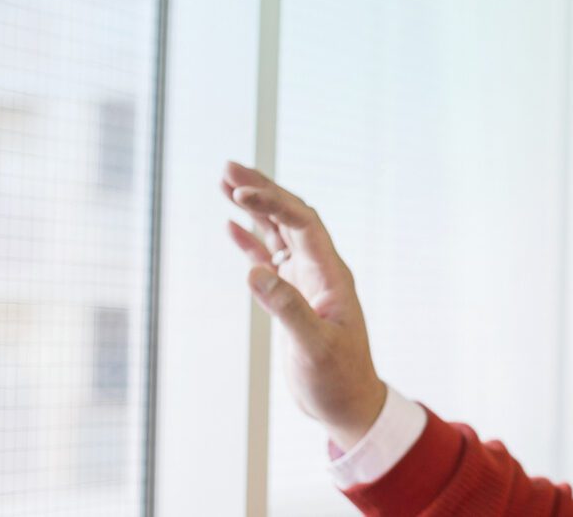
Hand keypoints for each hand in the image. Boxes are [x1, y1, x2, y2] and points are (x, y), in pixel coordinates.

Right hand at [222, 161, 385, 449]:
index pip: (303, 223)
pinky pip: (269, 258)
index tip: (241, 191)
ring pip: (279, 232)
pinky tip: (231, 224)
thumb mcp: (314, 348)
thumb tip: (254, 272)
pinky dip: (250, 240)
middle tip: (227, 167)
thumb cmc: (337, 380)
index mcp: (331, 274)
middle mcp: (319, 269)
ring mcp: (305, 280)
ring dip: (255, 208)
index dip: (274, 203)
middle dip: (262, 191)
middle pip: (290, 217)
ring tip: (225, 182)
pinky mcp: (291, 296)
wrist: (348, 404)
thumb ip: (287, 309)